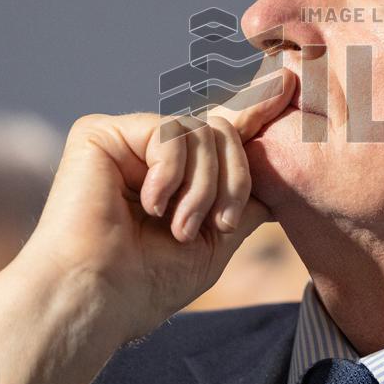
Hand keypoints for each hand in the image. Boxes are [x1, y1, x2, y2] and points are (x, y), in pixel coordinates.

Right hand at [0, 68, 295, 383]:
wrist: (97, 298)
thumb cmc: (148, 282)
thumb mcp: (215, 240)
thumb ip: (242, 200)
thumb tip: (276, 171)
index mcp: (173, 175)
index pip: (220, 134)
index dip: (253, 110)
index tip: (286, 84)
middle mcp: (148, 153)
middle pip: (222, 130)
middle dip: (234, 178)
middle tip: (219, 224)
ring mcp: (125, 140)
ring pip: (202, 131)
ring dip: (204, 187)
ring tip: (178, 227)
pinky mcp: (101, 132)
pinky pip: (169, 131)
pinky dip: (171, 173)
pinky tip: (148, 206)